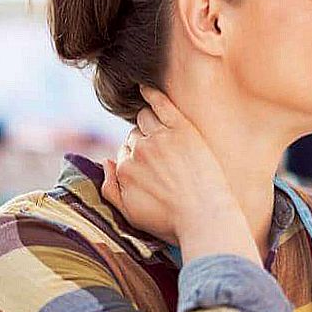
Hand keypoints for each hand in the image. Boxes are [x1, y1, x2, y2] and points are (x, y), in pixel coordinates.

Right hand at [100, 85, 235, 245]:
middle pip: (134, 136)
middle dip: (143, 143)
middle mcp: (139, 151)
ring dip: (149, 123)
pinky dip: (151, 93)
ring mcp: (161, 138)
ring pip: (145, 118)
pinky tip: (146, 89)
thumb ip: (110, 190)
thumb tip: (106, 163)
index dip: (137, 160)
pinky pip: (161, 103)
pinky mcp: (182, 129)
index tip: (153, 169)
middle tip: (163, 158)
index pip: (124, 153)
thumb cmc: (171, 222)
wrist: (206, 219)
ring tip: (164, 135)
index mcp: (124, 169)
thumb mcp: (131, 214)